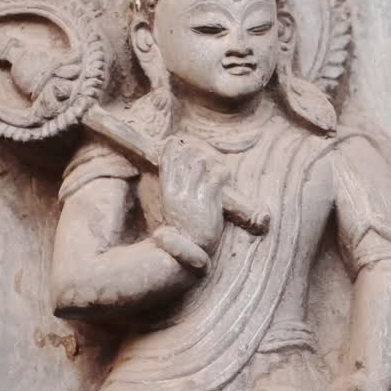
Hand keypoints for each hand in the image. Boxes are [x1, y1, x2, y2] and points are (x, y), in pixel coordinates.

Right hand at [159, 137, 228, 251]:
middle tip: (198, 154)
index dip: (169, 149)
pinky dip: (221, 172)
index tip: (173, 140)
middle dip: (191, 152)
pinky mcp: (207, 201)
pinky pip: (215, 178)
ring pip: (198, 164)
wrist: (190, 249)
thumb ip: (175, 192)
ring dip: (206, 161)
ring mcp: (192, 196)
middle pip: (183, 160)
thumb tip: (179, 177)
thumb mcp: (173, 208)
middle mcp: (178, 192)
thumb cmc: (185, 230)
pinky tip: (224, 174)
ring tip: (212, 165)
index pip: (166, 164)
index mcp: (167, 193)